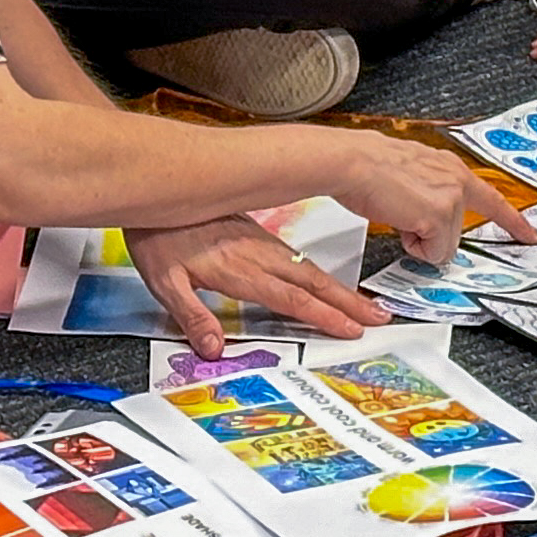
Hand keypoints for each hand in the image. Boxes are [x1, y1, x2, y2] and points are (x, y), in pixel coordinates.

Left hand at [127, 214, 375, 359]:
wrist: (160, 186)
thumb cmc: (158, 234)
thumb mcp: (163, 281)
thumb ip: (191, 315)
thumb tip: (213, 350)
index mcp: (238, 268)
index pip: (289, 298)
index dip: (322, 316)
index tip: (350, 330)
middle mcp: (257, 254)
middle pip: (312, 281)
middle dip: (348, 302)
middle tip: (378, 318)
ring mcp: (261, 243)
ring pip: (309, 268)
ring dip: (339, 289)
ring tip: (365, 305)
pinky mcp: (258, 235)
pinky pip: (298, 259)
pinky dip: (320, 273)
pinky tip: (327, 282)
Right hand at [341, 133, 529, 267]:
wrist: (353, 162)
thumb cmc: (368, 167)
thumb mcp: (410, 176)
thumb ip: (428, 194)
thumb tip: (423, 217)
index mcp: (450, 168)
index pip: (492, 199)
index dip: (513, 221)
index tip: (532, 235)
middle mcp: (456, 180)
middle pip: (457, 232)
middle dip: (431, 234)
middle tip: (404, 216)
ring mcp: (451, 199)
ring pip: (444, 246)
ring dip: (419, 239)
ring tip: (397, 214)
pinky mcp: (440, 216)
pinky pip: (432, 252)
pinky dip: (414, 246)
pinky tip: (399, 222)